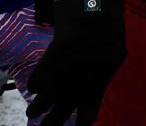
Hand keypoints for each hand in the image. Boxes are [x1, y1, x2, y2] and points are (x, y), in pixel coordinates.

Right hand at [26, 0, 125, 125]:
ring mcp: (55, 86)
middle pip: (56, 121)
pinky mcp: (43, 73)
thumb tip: (97, 79)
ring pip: (38, 108)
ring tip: (33, 112)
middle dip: (50, 125)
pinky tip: (36, 85)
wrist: (88, 29)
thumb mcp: (112, 61)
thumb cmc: (108, 41)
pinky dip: (35, 86)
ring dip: (35, 110)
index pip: (87, 119)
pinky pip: (34, 86)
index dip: (81, 123)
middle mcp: (72, 96)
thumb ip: (102, 75)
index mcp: (93, 94)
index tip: (76, 123)